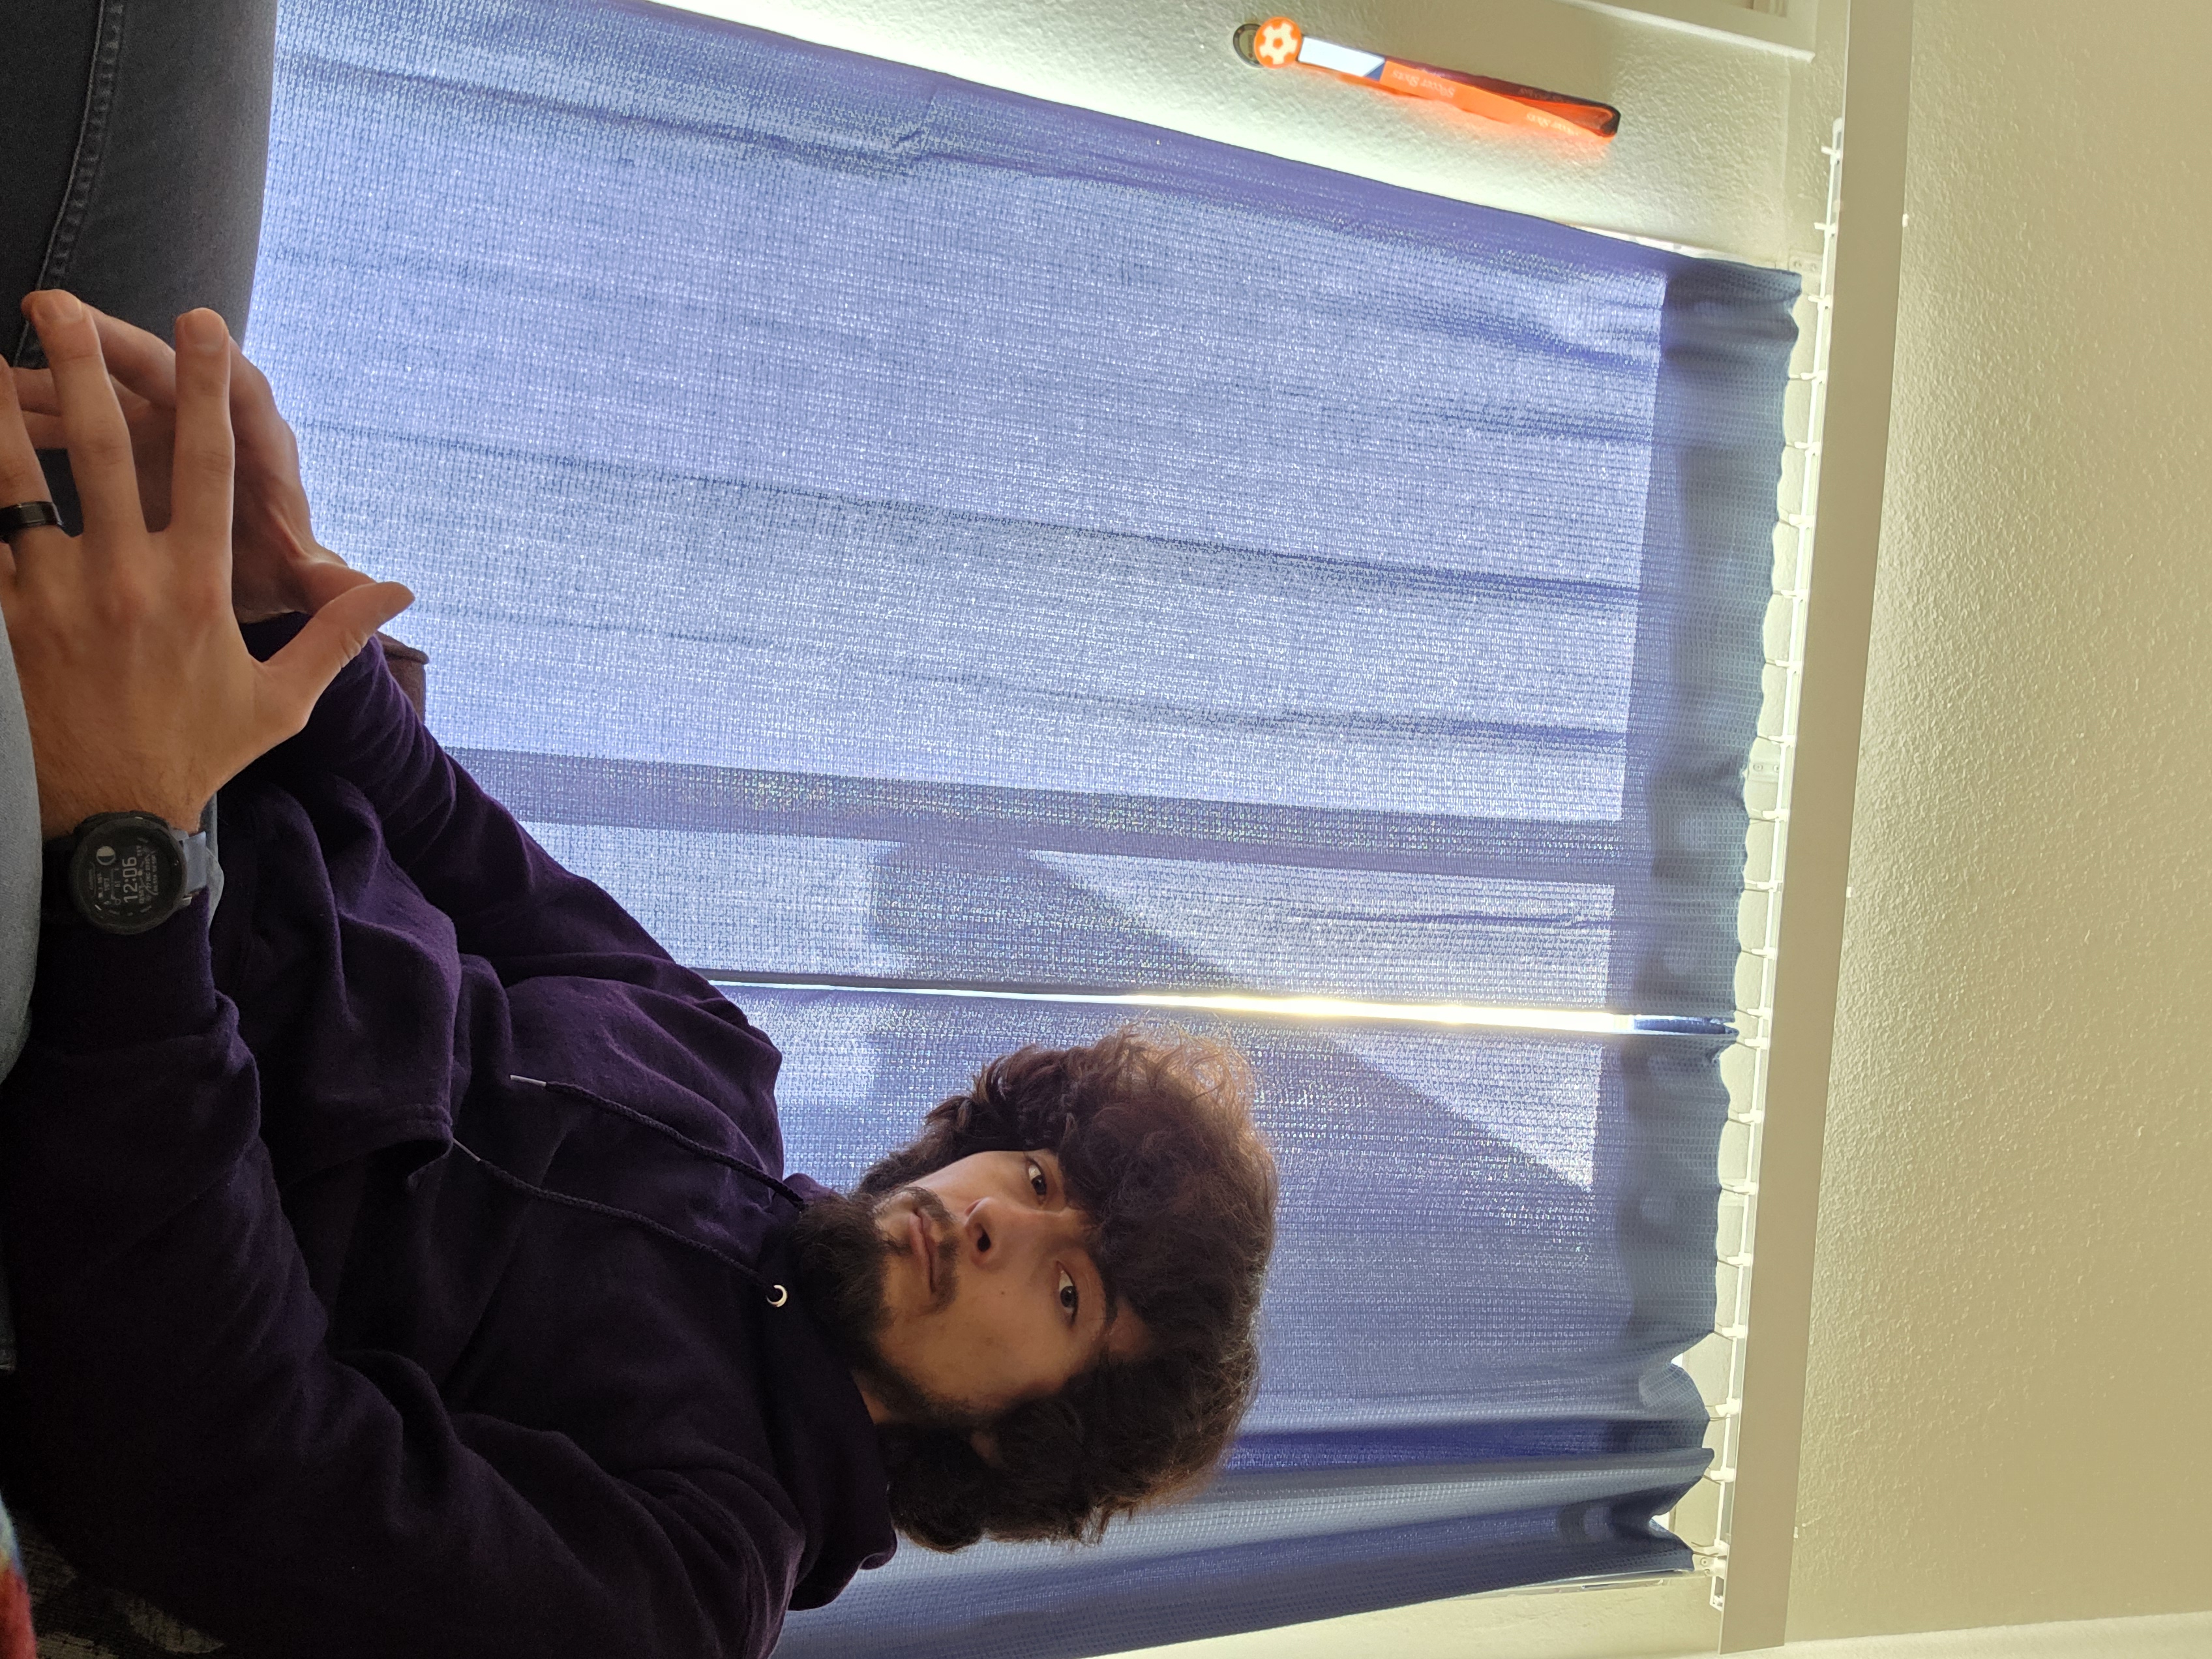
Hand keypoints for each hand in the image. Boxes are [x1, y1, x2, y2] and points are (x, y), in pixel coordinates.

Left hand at [0, 290, 412, 837]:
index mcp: (198, 588)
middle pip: (105, 450)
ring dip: (4, 414)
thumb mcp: (281, 701)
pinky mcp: (7, 620)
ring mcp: (58, 598)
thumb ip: (335, 636)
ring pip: (20, 482)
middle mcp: (128, 581)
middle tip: (58, 301)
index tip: (202, 327)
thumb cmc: (196, 753)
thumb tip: (402, 592)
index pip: (210, 468)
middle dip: (85, 367)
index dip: (206, 390)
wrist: (109, 818)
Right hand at [12, 297, 372, 621]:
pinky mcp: (118, 441)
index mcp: (260, 450)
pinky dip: (35, 410)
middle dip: (115, 340)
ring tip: (8, 360)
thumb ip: (327, 583)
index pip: (248, 397)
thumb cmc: (271, 568)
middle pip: (163, 373)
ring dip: (59, 371)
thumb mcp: (295, 578)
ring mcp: (157, 427)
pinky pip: (72, 420)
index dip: (224, 368)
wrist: (237, 575)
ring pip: (106, 389)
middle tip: (60, 311)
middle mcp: (207, 424)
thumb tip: (378, 592)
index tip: (204, 330)